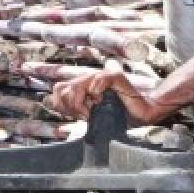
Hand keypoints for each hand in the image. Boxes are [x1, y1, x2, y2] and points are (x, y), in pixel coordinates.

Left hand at [47, 69, 170, 123]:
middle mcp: (89, 79)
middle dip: (71, 106)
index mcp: (82, 86)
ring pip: (77, 85)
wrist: (141, 114)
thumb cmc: (119, 115)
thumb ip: (74, 108)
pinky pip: (97, 80)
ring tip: (92, 112)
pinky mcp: (115, 77)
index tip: (76, 116)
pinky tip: (102, 102)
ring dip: (81, 103)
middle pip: (63, 88)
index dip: (62, 105)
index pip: (57, 89)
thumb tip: (53, 104)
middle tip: (85, 116)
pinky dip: (96, 93)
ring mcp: (101, 77)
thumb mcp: (91, 115)